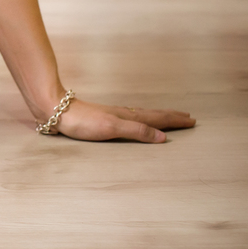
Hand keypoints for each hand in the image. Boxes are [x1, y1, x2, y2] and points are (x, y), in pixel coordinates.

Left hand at [51, 98, 194, 142]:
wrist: (56, 110)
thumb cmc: (82, 121)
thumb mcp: (111, 128)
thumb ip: (136, 131)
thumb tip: (163, 137)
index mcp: (127, 117)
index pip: (156, 119)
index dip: (174, 121)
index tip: (192, 121)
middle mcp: (123, 114)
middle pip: (152, 115)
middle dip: (171, 117)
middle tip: (188, 117)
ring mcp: (113, 115)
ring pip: (142, 115)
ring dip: (158, 116)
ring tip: (169, 118)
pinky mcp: (103, 118)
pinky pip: (130, 118)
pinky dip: (142, 119)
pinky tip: (136, 121)